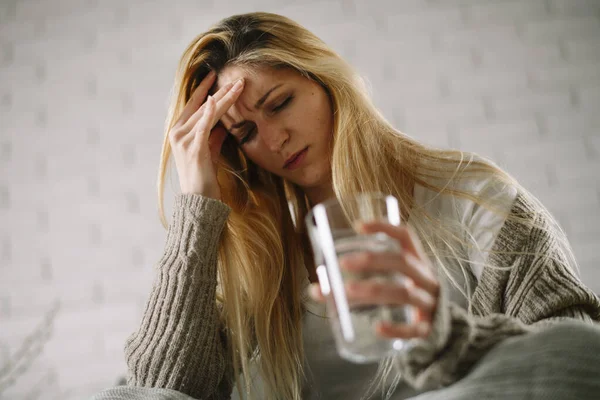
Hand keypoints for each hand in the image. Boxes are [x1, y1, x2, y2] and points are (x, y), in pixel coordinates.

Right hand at [168, 70, 244, 199]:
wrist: (199, 200)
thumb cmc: (204, 178)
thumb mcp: (209, 152)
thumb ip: (213, 137)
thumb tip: (223, 126)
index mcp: (179, 131)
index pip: (193, 104)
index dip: (204, 89)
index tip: (215, 75)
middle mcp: (177, 132)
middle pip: (202, 105)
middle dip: (221, 91)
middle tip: (237, 78)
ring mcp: (184, 140)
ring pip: (207, 112)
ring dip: (225, 98)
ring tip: (239, 86)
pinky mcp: (194, 148)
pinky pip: (203, 126)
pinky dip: (210, 112)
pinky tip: (217, 99)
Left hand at [309, 222, 439, 338]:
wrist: (443, 329)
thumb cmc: (407, 297)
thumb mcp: (394, 282)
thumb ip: (360, 281)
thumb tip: (315, 289)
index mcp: (417, 261)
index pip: (406, 236)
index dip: (385, 227)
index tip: (358, 225)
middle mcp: (426, 279)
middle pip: (403, 262)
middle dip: (373, 260)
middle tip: (343, 263)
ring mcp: (429, 303)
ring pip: (404, 294)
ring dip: (375, 290)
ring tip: (349, 291)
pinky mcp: (428, 329)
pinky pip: (414, 329)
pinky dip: (396, 329)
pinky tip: (377, 328)